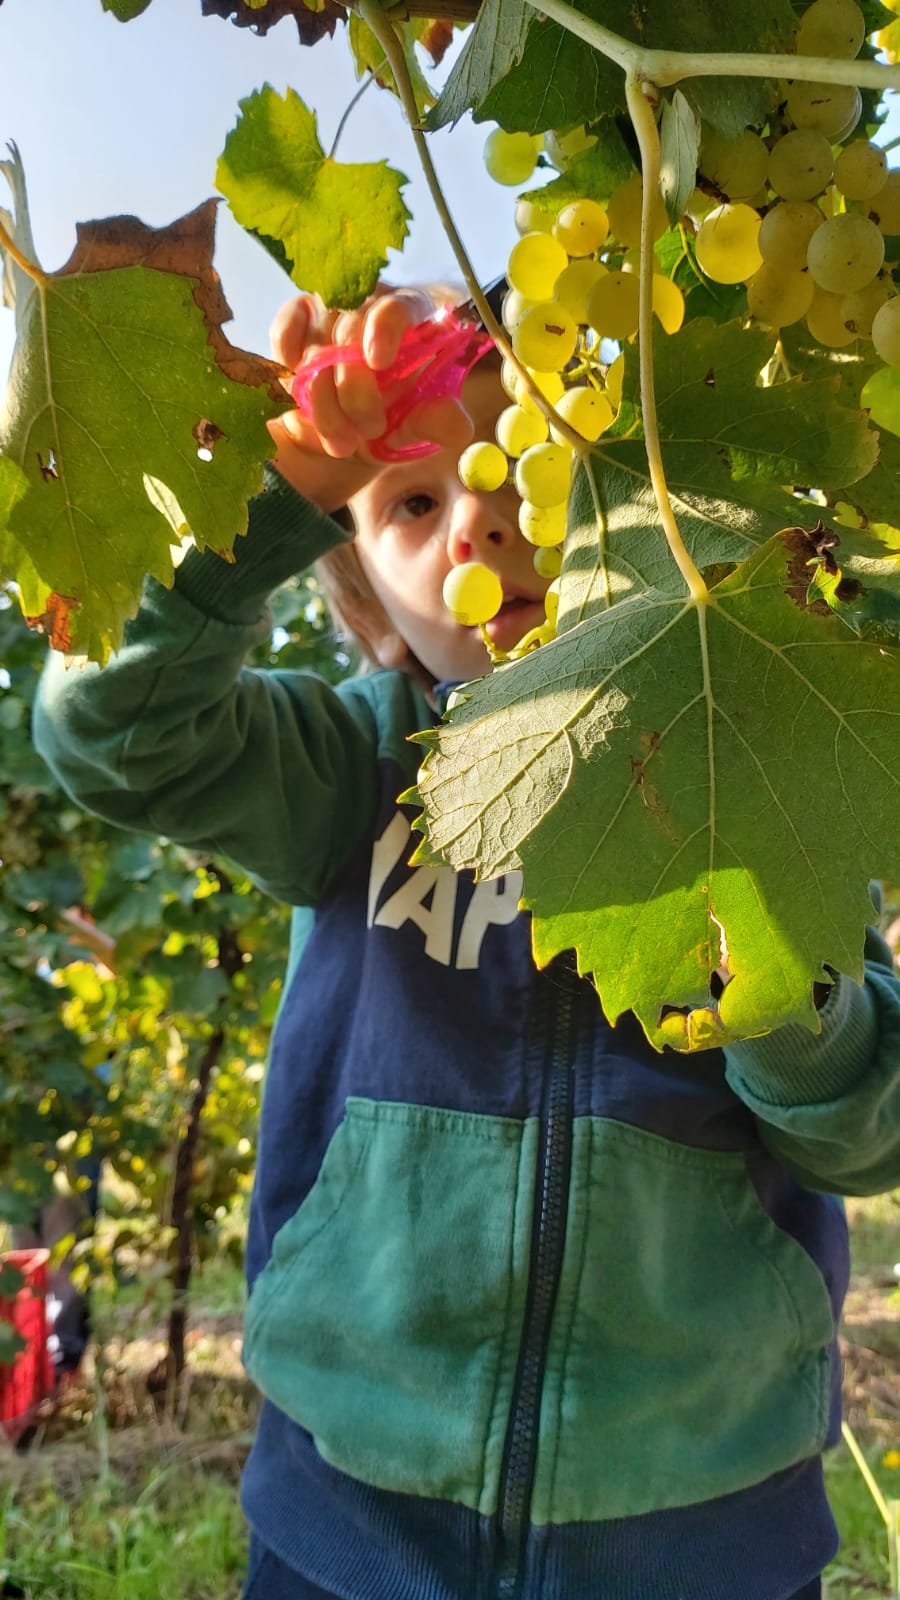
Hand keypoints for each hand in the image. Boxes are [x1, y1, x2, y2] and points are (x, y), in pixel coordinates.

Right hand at [267, 287, 474, 512]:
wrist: (347, 435)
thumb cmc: (393, 419)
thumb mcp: (416, 425)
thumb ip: (435, 421)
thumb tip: (459, 429)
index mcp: (414, 315)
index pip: (400, 305)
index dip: (386, 328)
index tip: (379, 361)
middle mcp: (371, 304)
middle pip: (353, 327)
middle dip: (355, 388)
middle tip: (368, 430)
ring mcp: (331, 310)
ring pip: (317, 345)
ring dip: (323, 401)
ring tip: (341, 444)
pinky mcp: (297, 321)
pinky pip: (285, 333)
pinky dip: (289, 367)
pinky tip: (297, 398)